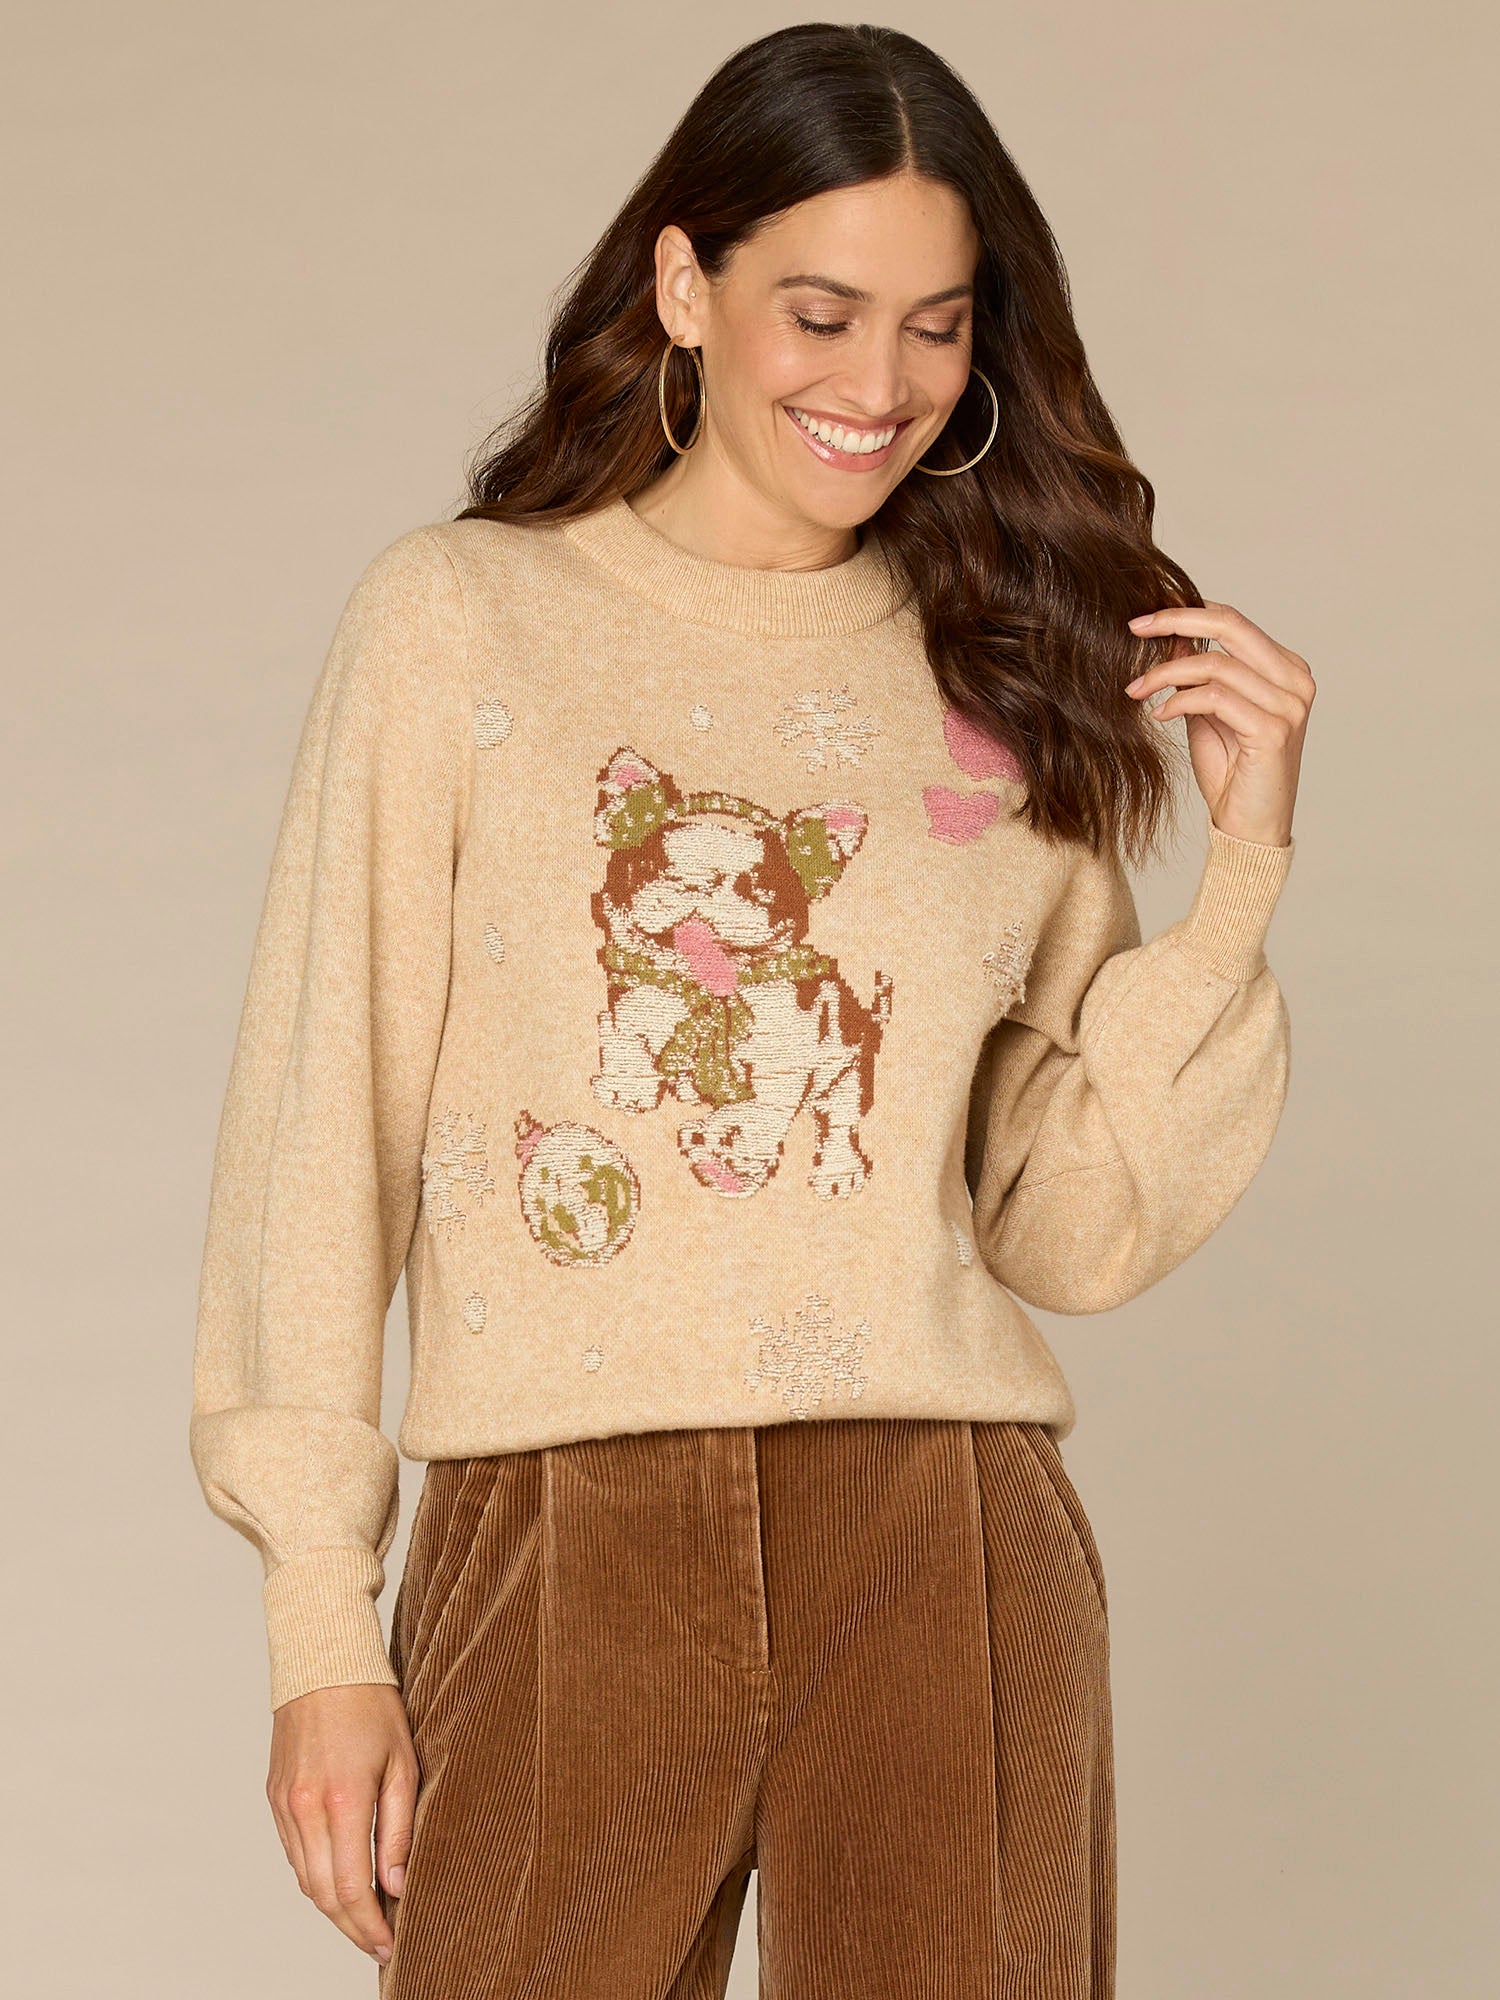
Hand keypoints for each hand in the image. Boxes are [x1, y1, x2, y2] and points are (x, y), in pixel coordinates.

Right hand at [266, 1682, 418, 1967]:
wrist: (322, 1660)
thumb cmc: (372, 1705)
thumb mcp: (403, 1762)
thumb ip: (399, 1828)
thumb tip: (397, 1885)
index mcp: (342, 1801)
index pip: (352, 1889)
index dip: (370, 1926)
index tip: (389, 1945)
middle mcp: (304, 1809)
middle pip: (324, 1895)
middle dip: (352, 1927)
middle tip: (378, 1943)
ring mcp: (284, 1804)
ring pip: (305, 1879)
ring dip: (333, 1907)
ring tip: (364, 1919)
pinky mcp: (274, 1797)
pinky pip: (293, 1853)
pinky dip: (315, 1875)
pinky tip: (339, 1879)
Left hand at [1123, 601, 1313, 846]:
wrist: (1250, 827)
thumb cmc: (1232, 774)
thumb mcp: (1208, 715)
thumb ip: (1199, 677)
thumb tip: (1173, 637)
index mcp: (1286, 670)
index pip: (1234, 622)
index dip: (1187, 614)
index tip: (1144, 620)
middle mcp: (1295, 681)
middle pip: (1231, 626)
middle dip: (1176, 621)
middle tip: (1134, 627)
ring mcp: (1289, 705)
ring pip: (1216, 665)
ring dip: (1166, 674)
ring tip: (1136, 690)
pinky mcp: (1273, 730)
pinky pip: (1215, 698)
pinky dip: (1179, 702)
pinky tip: (1159, 714)